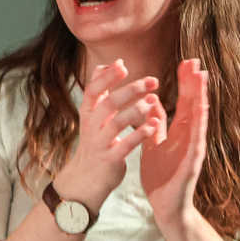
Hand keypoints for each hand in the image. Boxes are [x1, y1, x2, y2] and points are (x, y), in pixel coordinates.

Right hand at [59, 59, 163, 208]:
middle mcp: (91, 125)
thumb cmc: (96, 140)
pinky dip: (139, 134)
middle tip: (152, 81)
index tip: (123, 66)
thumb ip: (102, 89)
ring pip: (116, 122)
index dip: (106, 77)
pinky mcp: (110, 159)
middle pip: (108, 103)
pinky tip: (153, 125)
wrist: (86, 177)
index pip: (93, 89)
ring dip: (136, 110)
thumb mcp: (93, 114)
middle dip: (130, 90)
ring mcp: (99, 142)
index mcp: (88, 112)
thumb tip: (112, 62)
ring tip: (154, 101)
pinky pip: (125, 145)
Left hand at [142, 59, 208, 231]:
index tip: (186, 62)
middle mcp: (189, 137)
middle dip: (194, 84)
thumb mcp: (155, 143)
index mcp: (179, 132)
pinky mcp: (191, 162)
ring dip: (199, 99)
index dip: (185, 83)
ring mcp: (192, 149)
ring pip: (197, 119)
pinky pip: (194, 141)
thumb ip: (155, 124)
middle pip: (193, 106)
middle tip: (196, 61)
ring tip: (201, 80)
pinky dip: (196, 125)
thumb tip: (153, 100)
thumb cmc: (161, 174)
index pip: (184, 103)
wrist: (165, 204)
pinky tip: (198, 112)